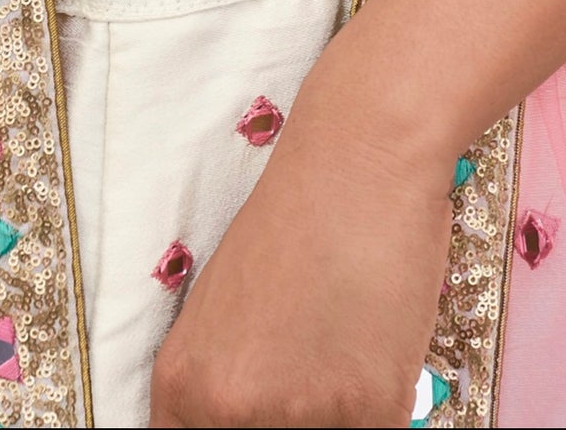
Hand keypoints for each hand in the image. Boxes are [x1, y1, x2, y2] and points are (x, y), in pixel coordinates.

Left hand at [149, 101, 449, 429]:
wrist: (358, 162)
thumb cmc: (295, 219)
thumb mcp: (222, 309)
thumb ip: (220, 381)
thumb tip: (230, 418)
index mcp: (183, 384)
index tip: (253, 419)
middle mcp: (230, 410)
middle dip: (290, 423)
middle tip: (306, 381)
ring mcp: (300, 417)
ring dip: (338, 417)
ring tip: (342, 357)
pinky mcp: (369, 412)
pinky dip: (381, 406)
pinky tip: (375, 351)